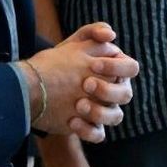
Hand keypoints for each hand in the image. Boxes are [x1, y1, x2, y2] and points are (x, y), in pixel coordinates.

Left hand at [27, 22, 139, 141]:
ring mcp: (103, 111)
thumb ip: (93, 31)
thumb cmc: (61, 61)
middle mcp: (114, 92)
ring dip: (99, 112)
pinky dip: (87, 130)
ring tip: (78, 105)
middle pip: (126, 94)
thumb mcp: (74, 42)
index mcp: (116, 70)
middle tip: (85, 84)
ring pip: (116, 117)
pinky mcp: (91, 127)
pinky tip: (71, 121)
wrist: (35, 85)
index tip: (94, 64)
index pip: (131, 68)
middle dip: (107, 90)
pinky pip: (99, 135)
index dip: (117, 67)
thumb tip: (111, 35)